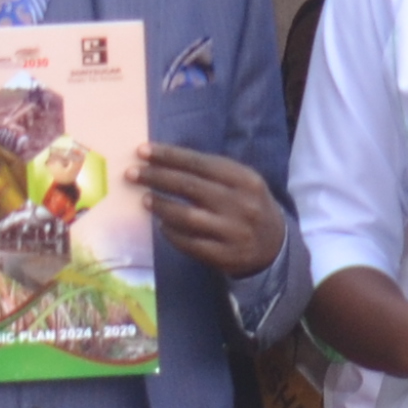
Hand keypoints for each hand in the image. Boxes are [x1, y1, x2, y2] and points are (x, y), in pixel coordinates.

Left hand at [133, 144, 288, 277]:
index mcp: (245, 179)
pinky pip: (190, 243)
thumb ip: (212, 172)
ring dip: (162, 206)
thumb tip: (165, 161)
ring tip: (144, 199)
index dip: (169, 156)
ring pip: (187, 216)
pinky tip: (162, 225)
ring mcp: (233, 232)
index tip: (142, 151)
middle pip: (190, 187)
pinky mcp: (225, 256)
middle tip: (132, 173)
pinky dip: (172, 233)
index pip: (200, 163)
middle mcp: (241, 204)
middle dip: (157, 177)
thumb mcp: (242, 183)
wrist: (275, 247)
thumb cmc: (249, 206)